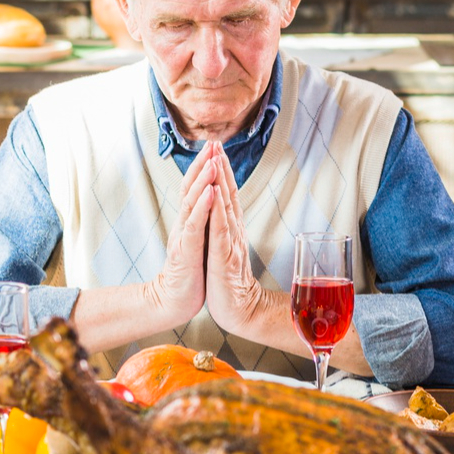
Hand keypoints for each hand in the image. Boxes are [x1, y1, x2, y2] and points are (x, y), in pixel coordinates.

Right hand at [148, 145, 218, 326]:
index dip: (204, 166)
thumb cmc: (190, 273)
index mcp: (190, 221)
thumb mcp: (198, 241)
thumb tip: (209, 201)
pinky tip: (210, 193)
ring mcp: (184, 236)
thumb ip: (201, 221)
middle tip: (212, 142)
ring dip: (203, 180)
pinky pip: (195, 225)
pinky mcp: (186, 251)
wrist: (174, 301)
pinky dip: (202, 207)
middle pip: (191, 187)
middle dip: (202, 164)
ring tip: (212, 160)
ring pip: (192, 202)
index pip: (196, 188)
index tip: (214, 146)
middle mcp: (184, 223)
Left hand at [203, 143, 278, 337]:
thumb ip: (224, 227)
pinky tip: (214, 194)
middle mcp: (234, 231)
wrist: (239, 310)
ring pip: (225, 207)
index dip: (223, 170)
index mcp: (231, 229)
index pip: (228, 194)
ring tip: (216, 159)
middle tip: (217, 142)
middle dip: (222, 167)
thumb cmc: (228, 281)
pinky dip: (216, 211)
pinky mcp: (224, 258)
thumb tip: (219, 209)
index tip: (217, 147)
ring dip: (221, 182)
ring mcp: (230, 244)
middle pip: (229, 193)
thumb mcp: (224, 248)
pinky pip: (220, 231)